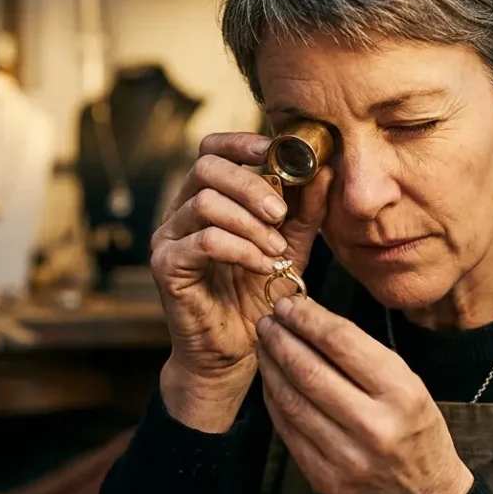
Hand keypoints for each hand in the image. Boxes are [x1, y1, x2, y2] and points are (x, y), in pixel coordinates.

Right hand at [152, 132, 332, 432]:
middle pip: (205, 167)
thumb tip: (326, 168)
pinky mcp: (166, 266)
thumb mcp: (292, 245)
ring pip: (205, 203)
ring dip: (250, 222)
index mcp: (206, 197)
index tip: (276, 153)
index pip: (212, 148)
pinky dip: (240, 248)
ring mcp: (168, 238)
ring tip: (275, 248)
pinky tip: (261, 264)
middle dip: (250, 184)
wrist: (236, 351)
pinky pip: (204, 241)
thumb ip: (304, 208)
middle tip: (280, 213)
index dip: (242, 143)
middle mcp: (180, 212)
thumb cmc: (257, 295)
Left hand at [256, 296, 473, 493]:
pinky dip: (273, 399)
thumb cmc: (416, 430)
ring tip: (264, 345)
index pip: (342, 343)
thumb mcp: (409, 385)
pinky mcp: (324, 477)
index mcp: (401, 393)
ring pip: (291, 399)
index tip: (288, 304)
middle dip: (281, 339)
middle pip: (309, 370)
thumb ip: (362, 356)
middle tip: (267, 321)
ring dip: (270, 366)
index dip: (308, 319)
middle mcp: (373, 425)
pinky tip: (270, 380)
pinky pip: (287, 429)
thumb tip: (310, 320)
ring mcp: (346, 456)